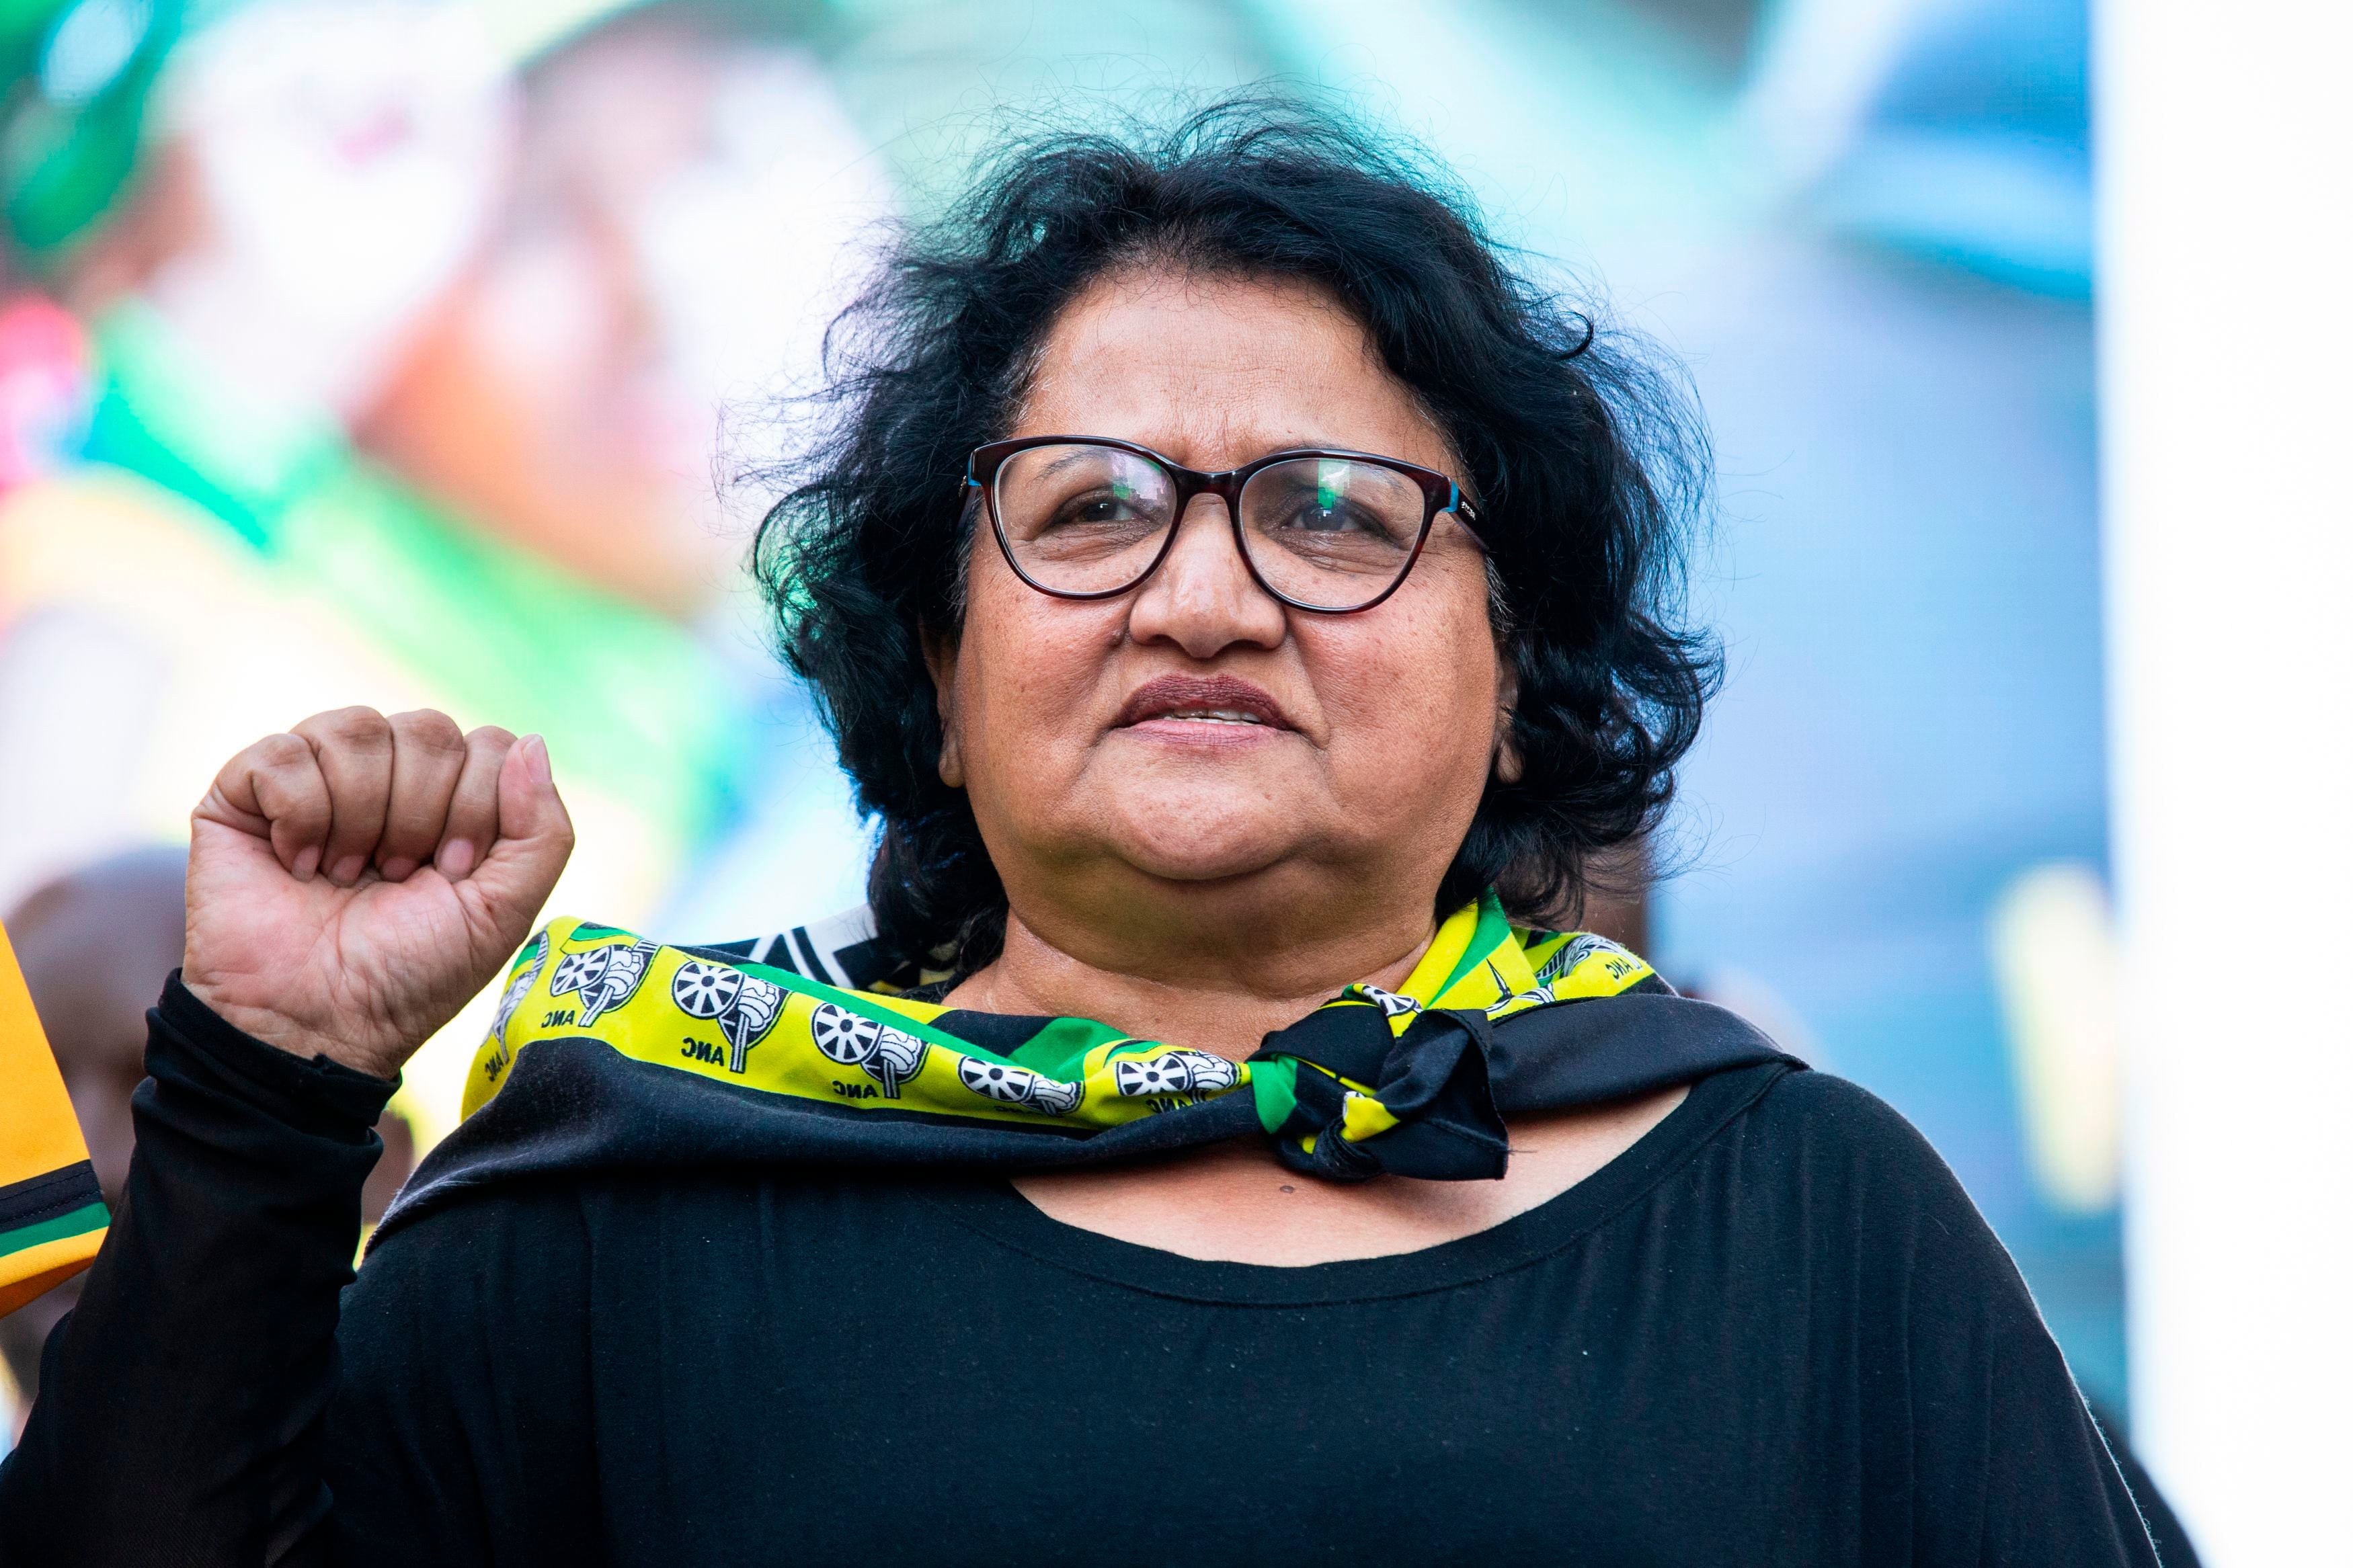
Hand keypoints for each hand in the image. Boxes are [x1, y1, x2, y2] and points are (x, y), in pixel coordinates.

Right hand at [185, 708, 573, 1079]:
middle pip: (429, 729)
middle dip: (420, 814)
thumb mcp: (503, 912)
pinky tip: (296, 864)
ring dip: (360, 816)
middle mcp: (387, 778)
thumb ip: (542, 830)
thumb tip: (532, 740)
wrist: (315, 1022)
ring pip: (359, 729)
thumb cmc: (411, 974)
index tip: (453, 872)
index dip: (477, 807)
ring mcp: (316, 778)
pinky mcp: (245, 790)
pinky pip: (285, 751)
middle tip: (396, 876)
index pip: (488, 744)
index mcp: (451, 800)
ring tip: (344, 876)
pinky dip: (299, 815)